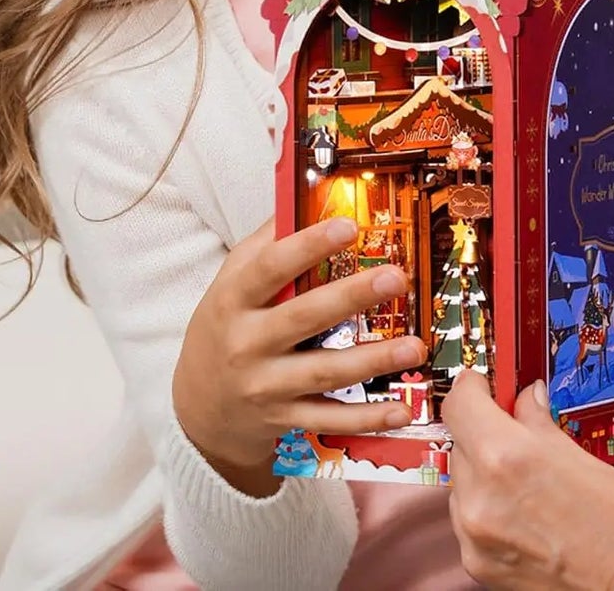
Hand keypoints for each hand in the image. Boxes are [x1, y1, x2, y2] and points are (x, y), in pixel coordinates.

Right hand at [172, 215, 425, 490]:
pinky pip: (330, 418)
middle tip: (396, 278)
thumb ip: (267, 242)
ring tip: (415, 345)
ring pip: (324, 372)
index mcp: (233, 300)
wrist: (197, 407)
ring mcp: (265, 387)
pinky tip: (401, 409)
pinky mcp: (284, 419)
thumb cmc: (225, 326)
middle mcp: (246, 344)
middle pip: (303, 318)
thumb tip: (307, 195)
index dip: (308, 246)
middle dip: (351, 297)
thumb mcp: (231, 281)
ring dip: (373, 360)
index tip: (348, 226)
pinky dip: (367, 418)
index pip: (270, 268)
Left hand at [443, 371, 613, 590]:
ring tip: (528, 479)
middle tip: (518, 432)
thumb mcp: (583, 454)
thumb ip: (539, 423)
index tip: (485, 385)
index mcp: (506, 457)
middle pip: (461, 442)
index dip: (474, 388)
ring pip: (463, 483)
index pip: (460, 404)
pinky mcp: (480, 568)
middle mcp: (481, 498)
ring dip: (485, 473)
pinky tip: (525, 511)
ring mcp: (476, 538)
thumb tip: (525, 399)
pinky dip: (489, 510)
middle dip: (486, 433)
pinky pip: (469, 522)